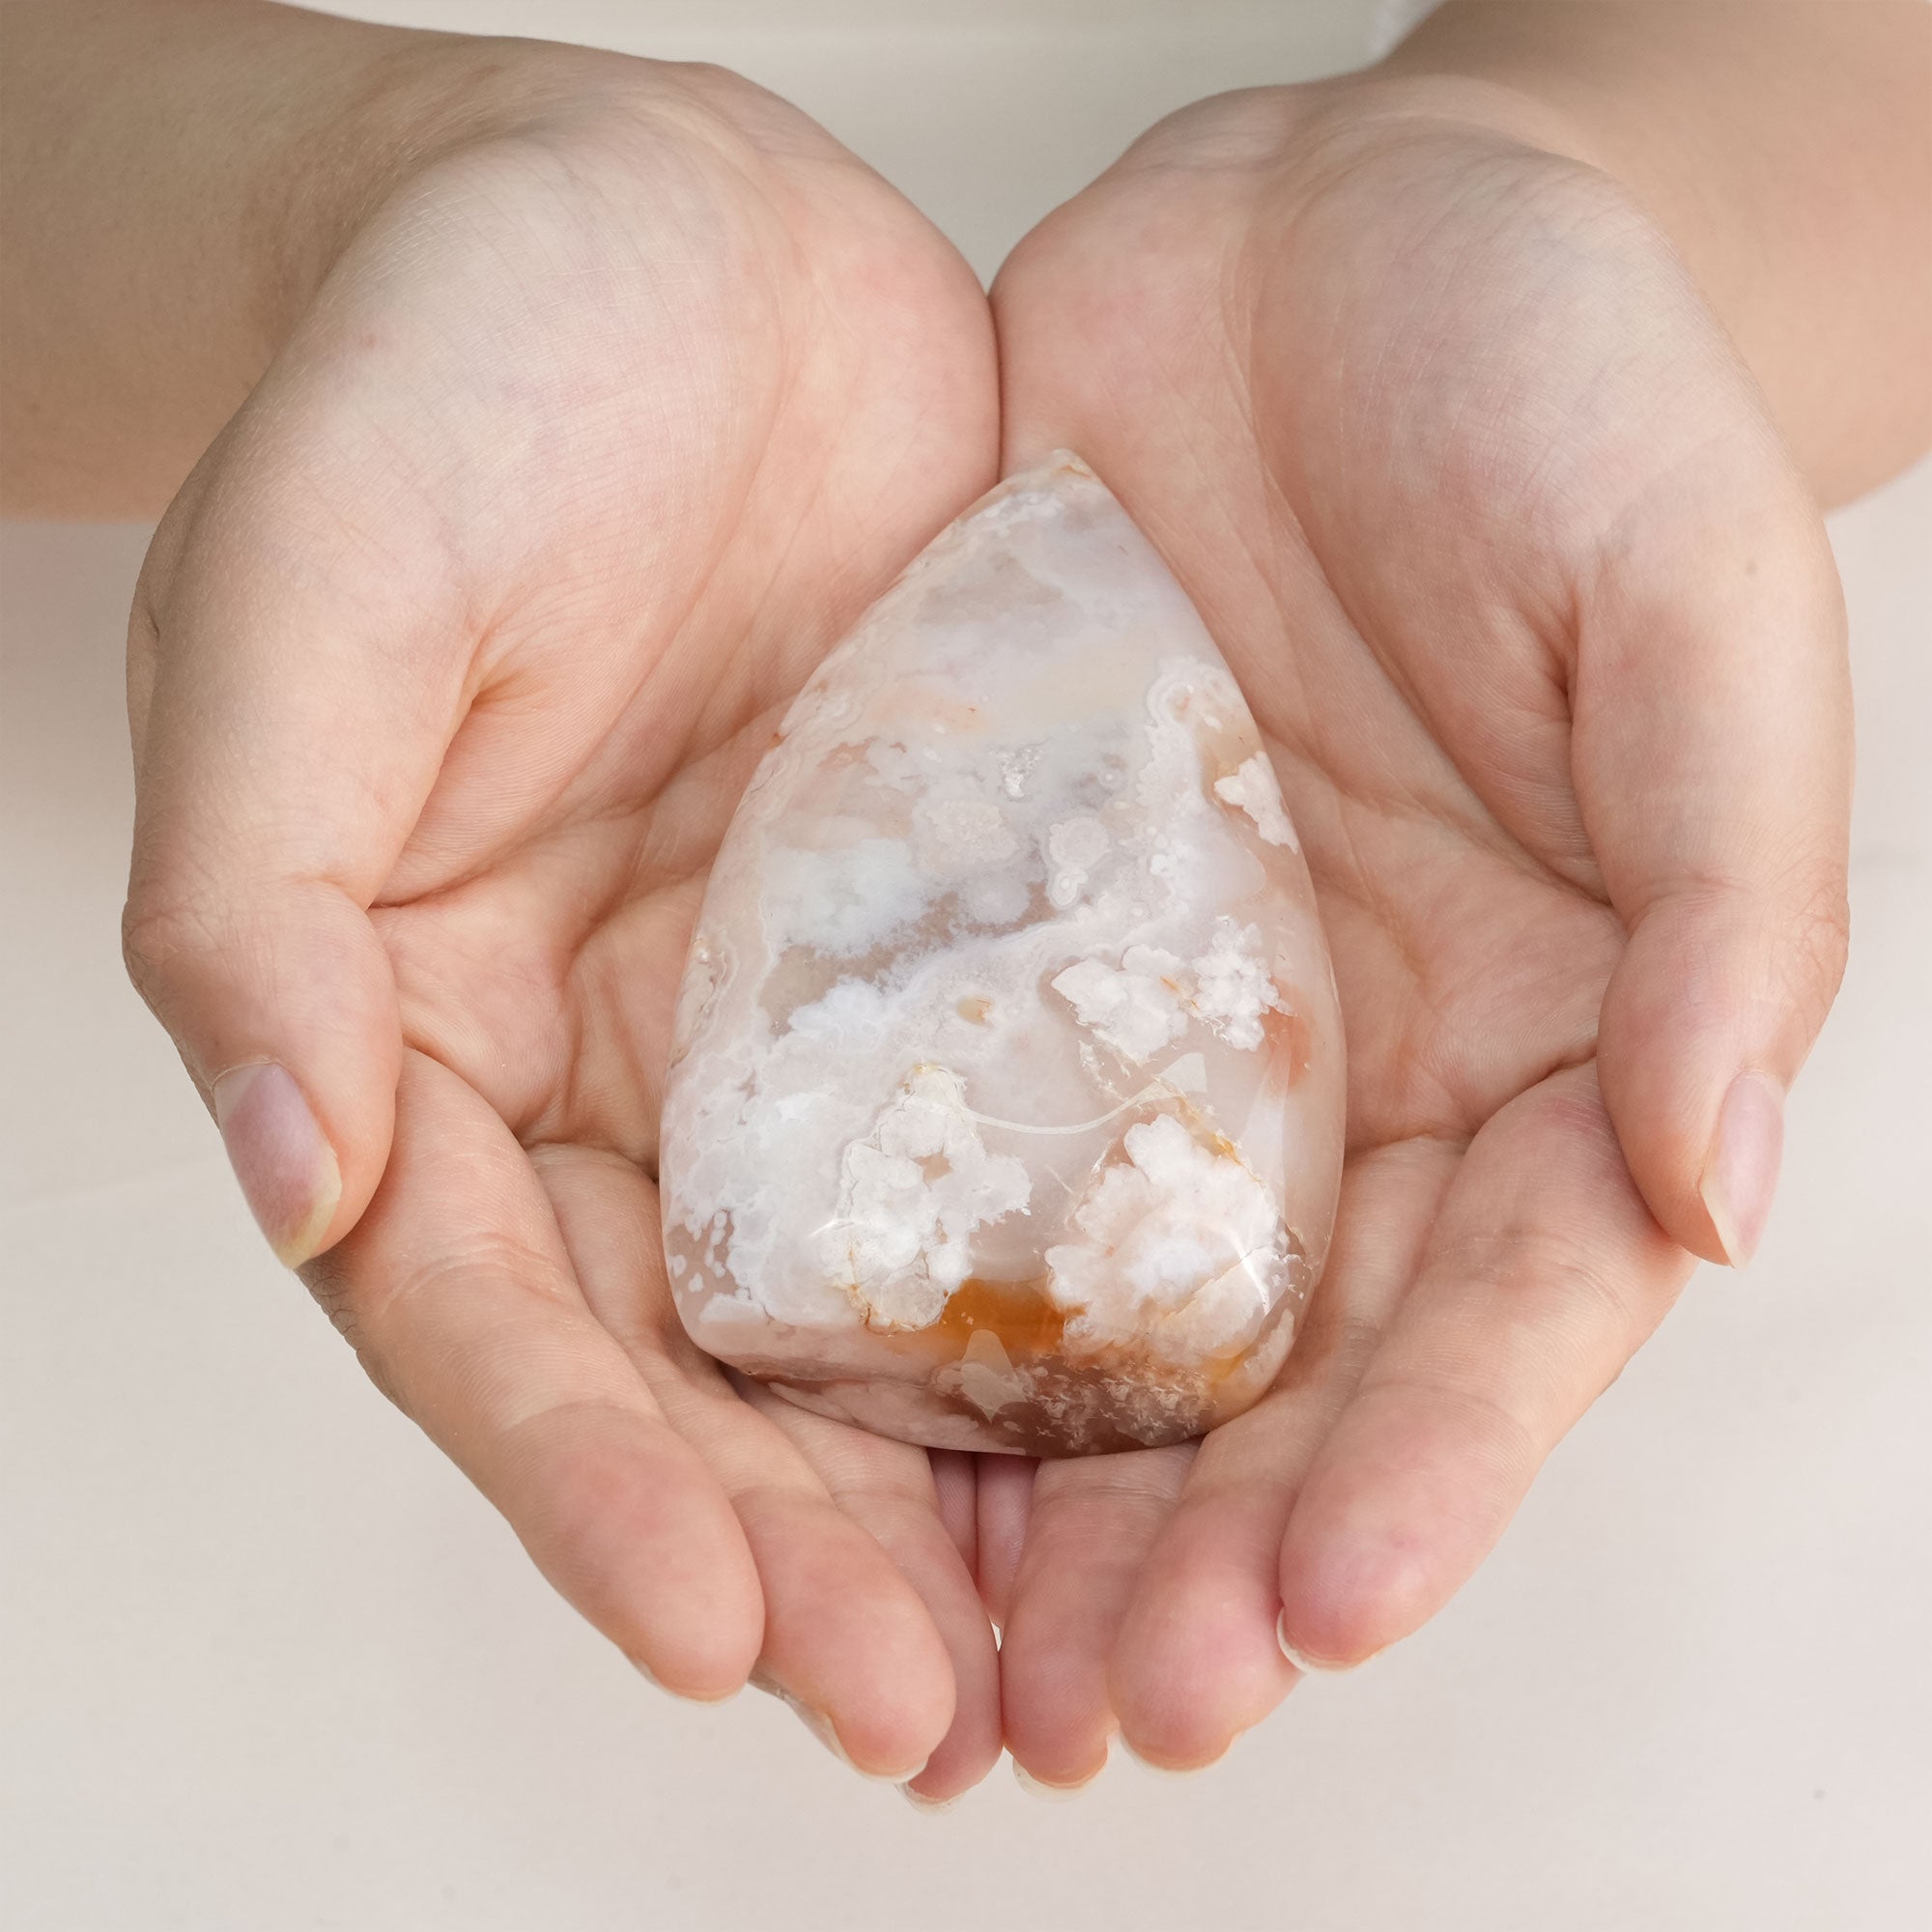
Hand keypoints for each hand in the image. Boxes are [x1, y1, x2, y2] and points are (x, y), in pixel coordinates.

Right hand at [121, 48, 1003, 1797]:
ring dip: (972, 1486)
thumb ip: (264, 883)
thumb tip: (285, 1164)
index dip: (588, 1487)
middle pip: (700, 1370)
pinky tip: (1193, 1394)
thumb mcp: (311, 598)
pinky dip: (1094, 1276)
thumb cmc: (435, 384)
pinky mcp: (953, 927)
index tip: (716, 1634)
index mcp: (436, 1029)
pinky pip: (1032, 1123)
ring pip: (882, 1299)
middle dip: (808, 1555)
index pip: (492, 1317)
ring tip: (1090, 1644)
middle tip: (934, 1717)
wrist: (646, 227)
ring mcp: (802, 1010)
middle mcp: (623, 1063)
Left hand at [987, 74, 1850, 1777]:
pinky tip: (793, 1394)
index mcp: (1544, 1039)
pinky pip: (926, 1114)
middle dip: (1196, 1553)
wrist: (1342, 231)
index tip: (1320, 1612)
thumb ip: (1729, 896)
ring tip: (932, 1657)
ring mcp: (1155, 1008)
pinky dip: (874, 1271)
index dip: (1424, 1476)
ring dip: (1017, 1494)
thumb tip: (1721, 1181)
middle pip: (1279, 1371)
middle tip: (1093, 1708)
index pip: (1497, 1313)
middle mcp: (1339, 1068)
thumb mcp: (1690, 611)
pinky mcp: (998, 919)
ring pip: (1086, 1302)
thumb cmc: (1565, 392)